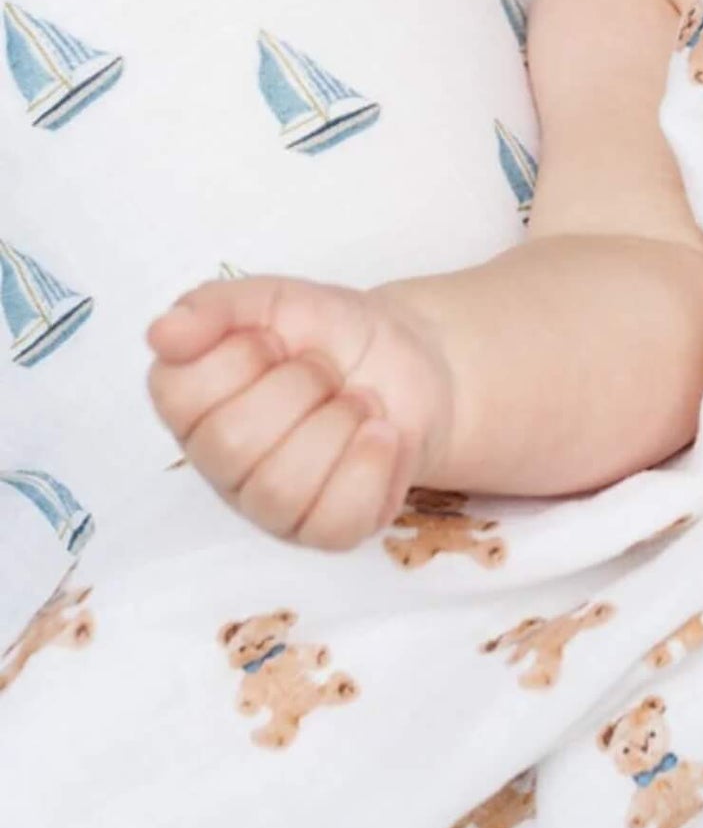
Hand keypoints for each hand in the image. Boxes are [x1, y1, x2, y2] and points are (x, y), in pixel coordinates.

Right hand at [146, 276, 455, 550]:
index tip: (279, 339)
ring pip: (280, 489)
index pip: (181, 394)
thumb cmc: (333, 332)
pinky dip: (370, 466)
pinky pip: (334, 520)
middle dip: (301, 385)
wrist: (414, 356)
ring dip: (338, 424)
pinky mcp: (324, 529)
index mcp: (193, 405)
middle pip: (232, 443)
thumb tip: (162, 332)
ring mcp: (269, 506)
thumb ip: (216, 306)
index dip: (244, 353)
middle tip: (326, 370)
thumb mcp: (277, 297)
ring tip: (356, 401)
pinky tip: (381, 434)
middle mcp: (220, 464)